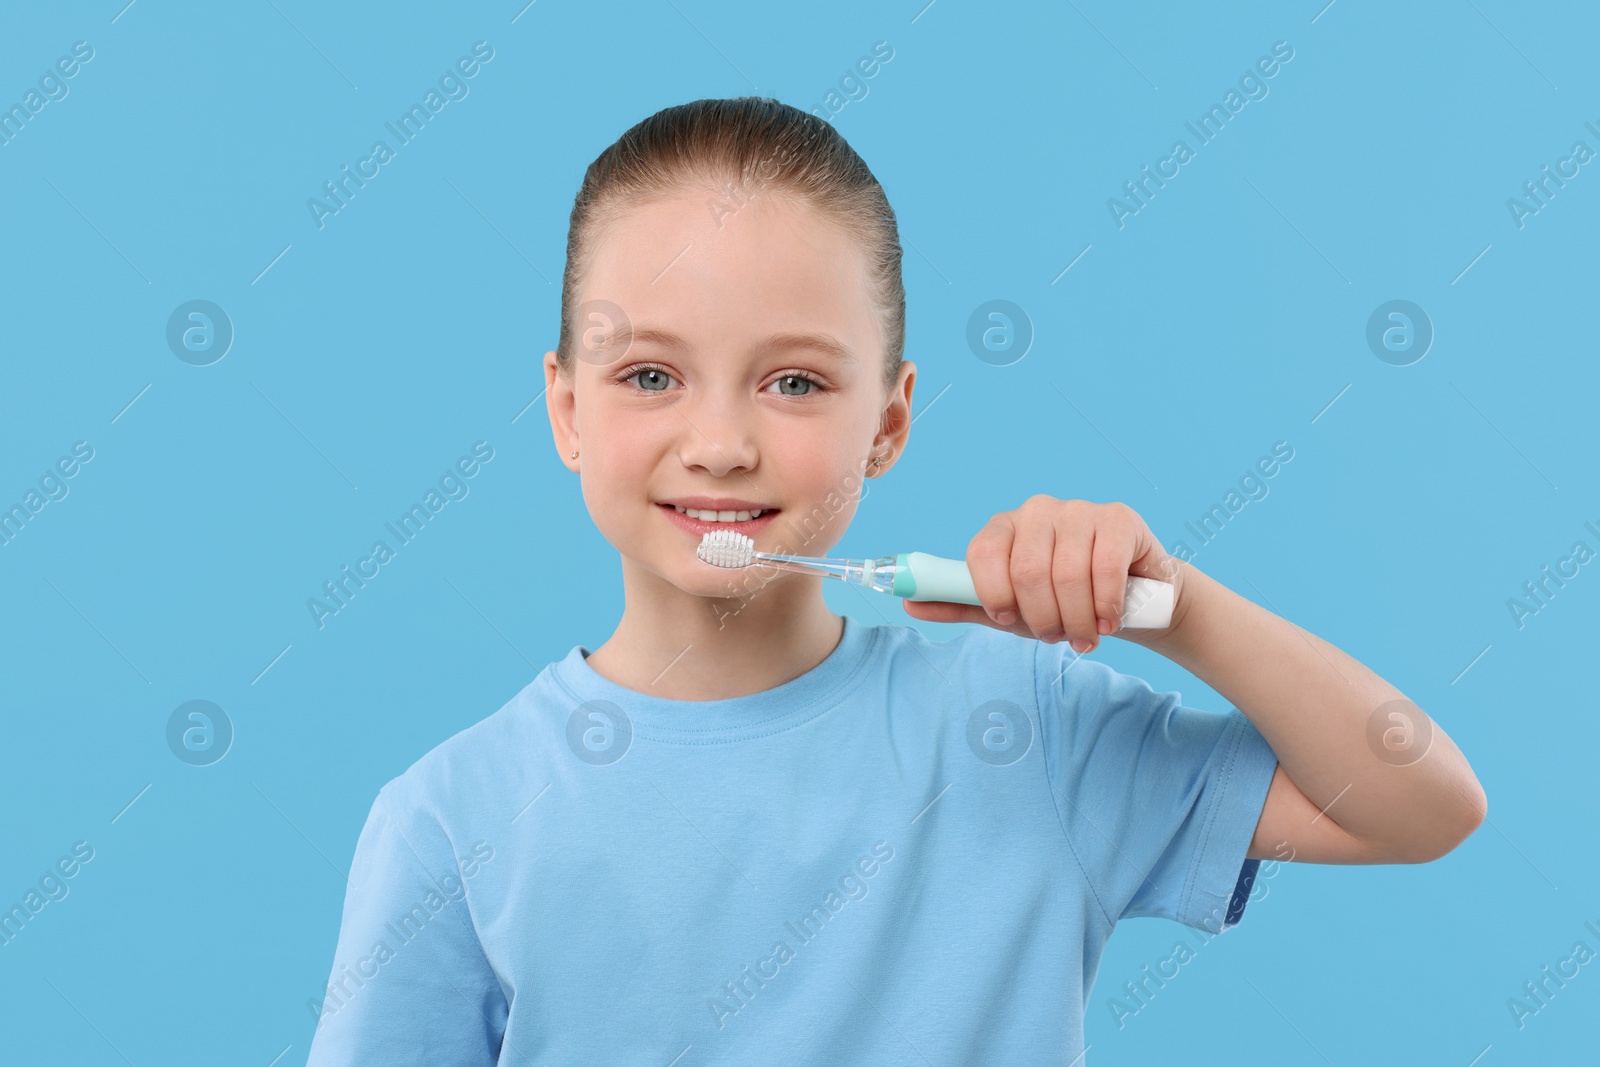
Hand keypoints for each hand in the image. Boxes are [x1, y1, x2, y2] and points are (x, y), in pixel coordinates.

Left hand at [902, 496, 1183, 651]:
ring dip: (1077, 619)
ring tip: (1084, 635)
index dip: (993, 595)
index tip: (1008, 620)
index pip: (981, 553)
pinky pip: (1105, 568)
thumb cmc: (1059, 601)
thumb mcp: (1007, 609)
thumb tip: (909, 603)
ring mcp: (1079, 511)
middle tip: (1057, 636)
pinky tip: (1109, 621)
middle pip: (1026, 571)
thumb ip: (960, 604)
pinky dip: (1106, 606)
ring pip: (1067, 574)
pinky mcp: (1118, 519)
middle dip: (1042, 618)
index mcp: (1003, 528)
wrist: (1129, 597)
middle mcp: (1037, 511)